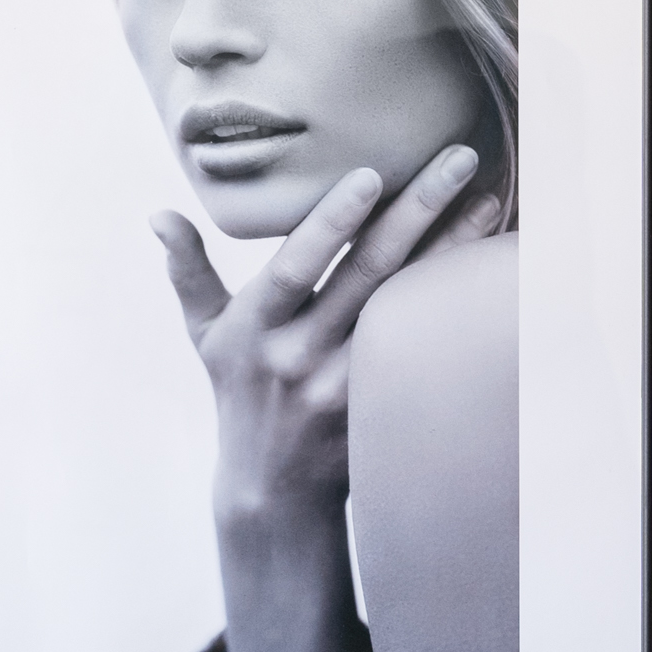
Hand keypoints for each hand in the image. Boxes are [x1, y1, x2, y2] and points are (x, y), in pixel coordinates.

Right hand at [151, 144, 501, 651]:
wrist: (272, 491)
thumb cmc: (239, 393)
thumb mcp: (205, 335)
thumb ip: (188, 272)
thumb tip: (158, 215)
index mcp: (256, 329)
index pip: (295, 267)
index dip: (331, 223)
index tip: (371, 175)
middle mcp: (303, 356)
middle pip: (368, 277)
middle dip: (417, 213)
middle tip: (459, 160)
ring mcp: (348, 385)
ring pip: (409, 308)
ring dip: (454, 251)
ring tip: (490, 199)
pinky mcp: (384, 405)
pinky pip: (428, 347)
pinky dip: (458, 307)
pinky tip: (493, 268)